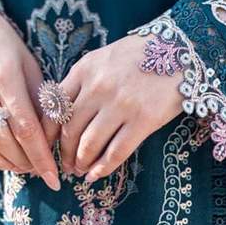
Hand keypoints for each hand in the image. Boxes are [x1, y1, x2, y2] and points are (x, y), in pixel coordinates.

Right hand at [0, 13, 60, 191]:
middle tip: (38, 170)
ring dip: (1, 164)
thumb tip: (51, 132)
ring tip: (19, 169)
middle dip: (23, 161)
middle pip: (3, 139)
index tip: (53, 177)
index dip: (40, 155)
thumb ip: (37, 94)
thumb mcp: (25, 59)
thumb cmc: (1, 41)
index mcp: (4, 73)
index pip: (25, 125)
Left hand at [50, 33, 183, 180]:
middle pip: (70, 131)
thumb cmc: (138, 54)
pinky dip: (102, 169)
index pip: (54, 109)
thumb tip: (61, 116)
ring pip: (89, 145)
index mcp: (84, 69)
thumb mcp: (103, 58)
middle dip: (65, 154)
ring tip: (81, 170)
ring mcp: (121, 104)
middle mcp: (98, 87)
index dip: (48, 135)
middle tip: (67, 164)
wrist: (178, 49)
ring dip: (81, 163)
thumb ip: (82, 81)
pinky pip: (116, 153)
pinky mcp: (143, 120)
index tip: (47, 147)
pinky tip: (96, 175)